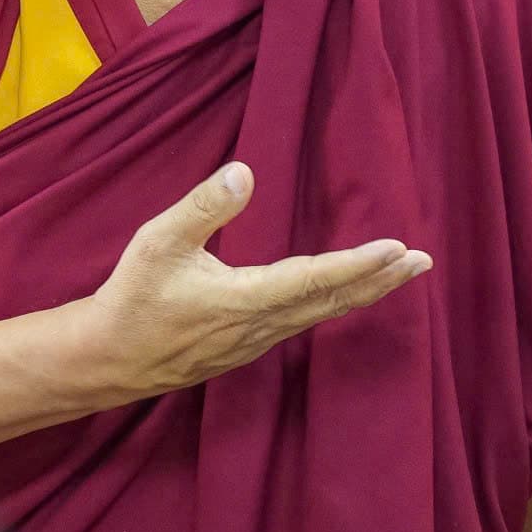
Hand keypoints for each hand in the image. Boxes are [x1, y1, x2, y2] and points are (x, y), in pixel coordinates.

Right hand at [86, 162, 430, 396]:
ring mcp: (256, 341)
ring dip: (361, 292)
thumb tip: (243, 173)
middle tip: (422, 262)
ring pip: (320, 315)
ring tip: (396, 272)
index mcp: (244, 299)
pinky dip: (332, 303)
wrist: (109, 358)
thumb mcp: (158, 242)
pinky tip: (340, 294)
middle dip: (379, 281)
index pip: (314, 279)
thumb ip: (202, 208)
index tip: (397, 250)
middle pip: (332, 302)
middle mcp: (261, 326)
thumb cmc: (132, 296)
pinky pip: (302, 322)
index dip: (358, 265)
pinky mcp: (247, 347)